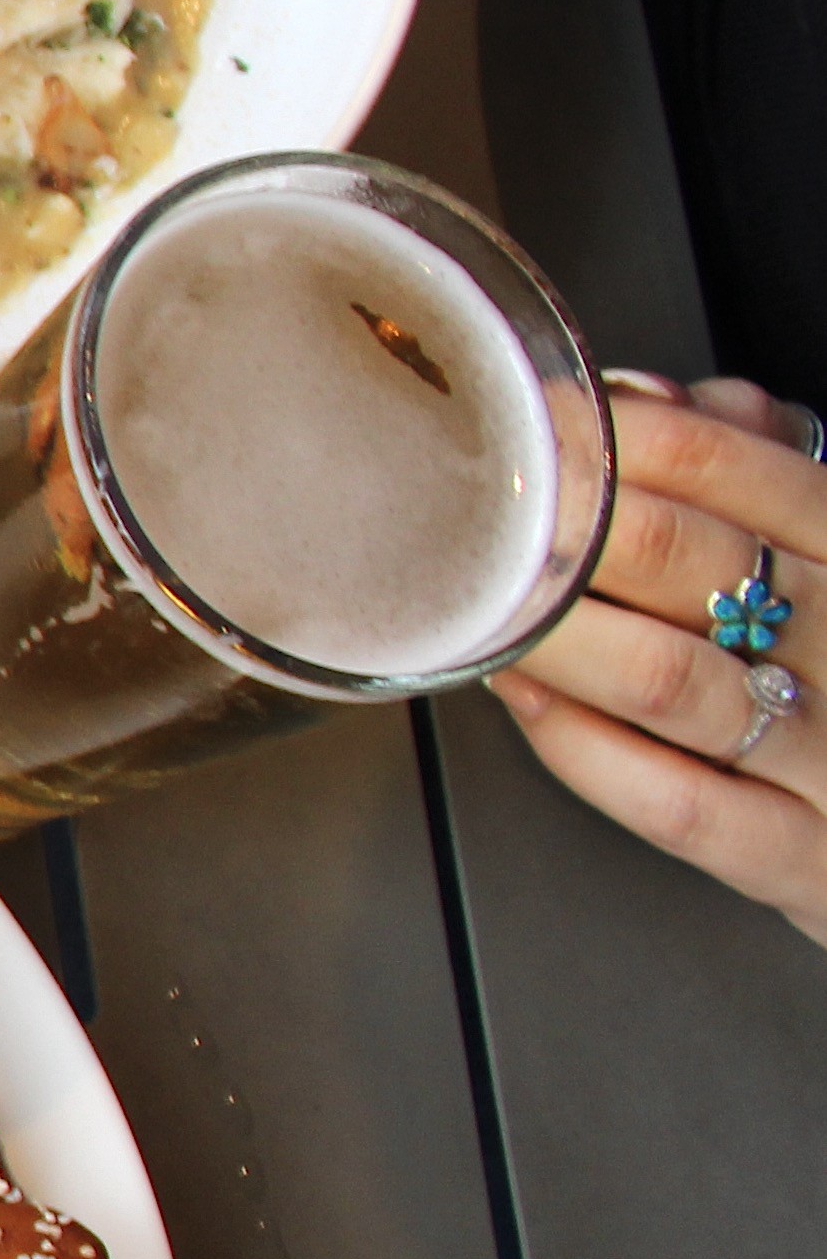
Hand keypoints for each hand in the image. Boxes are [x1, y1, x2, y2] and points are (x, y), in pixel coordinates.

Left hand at [490, 378, 826, 948]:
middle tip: (466, 510)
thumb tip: (643, 397)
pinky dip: (584, 747)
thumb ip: (755, 464)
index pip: (737, 466)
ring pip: (664, 679)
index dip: (614, 439)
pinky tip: (521, 699)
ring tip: (472, 603)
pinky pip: (679, 804)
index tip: (526, 423)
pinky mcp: (804, 861)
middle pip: (682, 561)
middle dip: (557, 530)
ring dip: (548, 635)